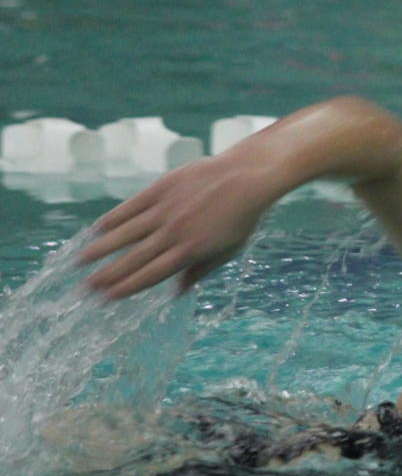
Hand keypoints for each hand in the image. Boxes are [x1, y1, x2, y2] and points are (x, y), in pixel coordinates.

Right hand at [78, 154, 277, 299]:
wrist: (246, 177)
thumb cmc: (241, 217)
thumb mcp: (227, 251)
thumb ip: (199, 271)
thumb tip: (176, 293)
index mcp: (189, 251)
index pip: (151, 275)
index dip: (127, 287)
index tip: (107, 298)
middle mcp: (173, 233)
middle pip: (133, 259)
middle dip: (107, 275)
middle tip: (86, 288)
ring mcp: (165, 210)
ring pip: (126, 233)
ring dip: (101, 249)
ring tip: (81, 261)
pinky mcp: (161, 189)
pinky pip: (131, 206)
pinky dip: (114, 218)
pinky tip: (97, 229)